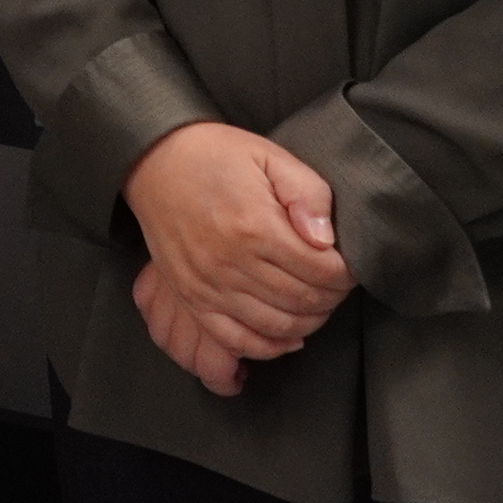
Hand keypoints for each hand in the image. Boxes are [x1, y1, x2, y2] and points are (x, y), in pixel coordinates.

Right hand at [118, 124, 349, 383]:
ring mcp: (209, 286)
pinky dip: (269, 346)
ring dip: (308, 322)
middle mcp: (231, 262)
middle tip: (337, 285)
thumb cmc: (217, 156)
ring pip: (277, 326)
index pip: (322, 270)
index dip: (345, 274)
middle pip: (303, 300)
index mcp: (256, 226)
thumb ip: (307, 194)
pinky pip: (237, 339)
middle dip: (332, 297)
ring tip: (316, 304)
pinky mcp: (192, 298)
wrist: (155, 161)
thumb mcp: (271, 157)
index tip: (348, 266)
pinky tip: (287, 335)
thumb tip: (327, 240)